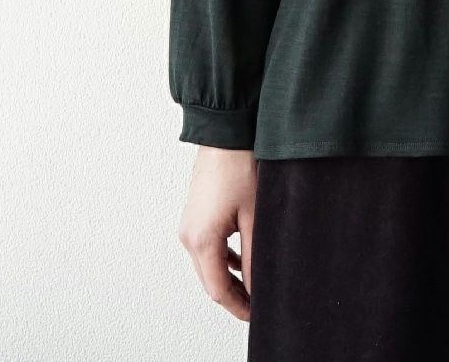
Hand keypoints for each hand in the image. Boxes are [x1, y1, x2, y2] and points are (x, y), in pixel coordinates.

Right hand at [177, 145, 257, 320]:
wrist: (224, 133)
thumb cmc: (239, 167)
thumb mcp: (254, 215)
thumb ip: (255, 256)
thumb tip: (259, 286)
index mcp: (201, 240)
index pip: (218, 290)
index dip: (239, 307)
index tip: (257, 315)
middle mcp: (189, 236)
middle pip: (210, 281)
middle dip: (234, 295)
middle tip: (259, 303)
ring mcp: (189, 226)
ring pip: (208, 265)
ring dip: (229, 277)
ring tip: (255, 284)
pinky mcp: (194, 216)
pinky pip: (206, 248)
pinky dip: (223, 259)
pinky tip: (242, 259)